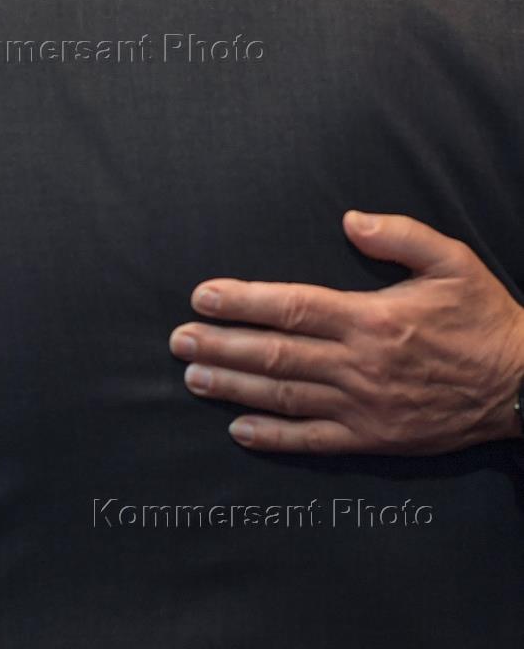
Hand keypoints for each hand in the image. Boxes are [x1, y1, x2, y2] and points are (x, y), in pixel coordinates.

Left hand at [169, 212, 523, 454]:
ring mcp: (364, 406)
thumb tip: (348, 220)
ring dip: (234, 386)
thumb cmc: (483, 318)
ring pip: (285, 396)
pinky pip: (314, 441)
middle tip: (179, 340)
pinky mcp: (374, 438)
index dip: (242, 301)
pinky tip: (239, 430)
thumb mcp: (451, 261)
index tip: (203, 295)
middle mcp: (359, 364)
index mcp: (371, 318)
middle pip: (275, 353)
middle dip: (221, 344)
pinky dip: (274, 437)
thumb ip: (398, 236)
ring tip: (193, 376)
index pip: (291, 306)